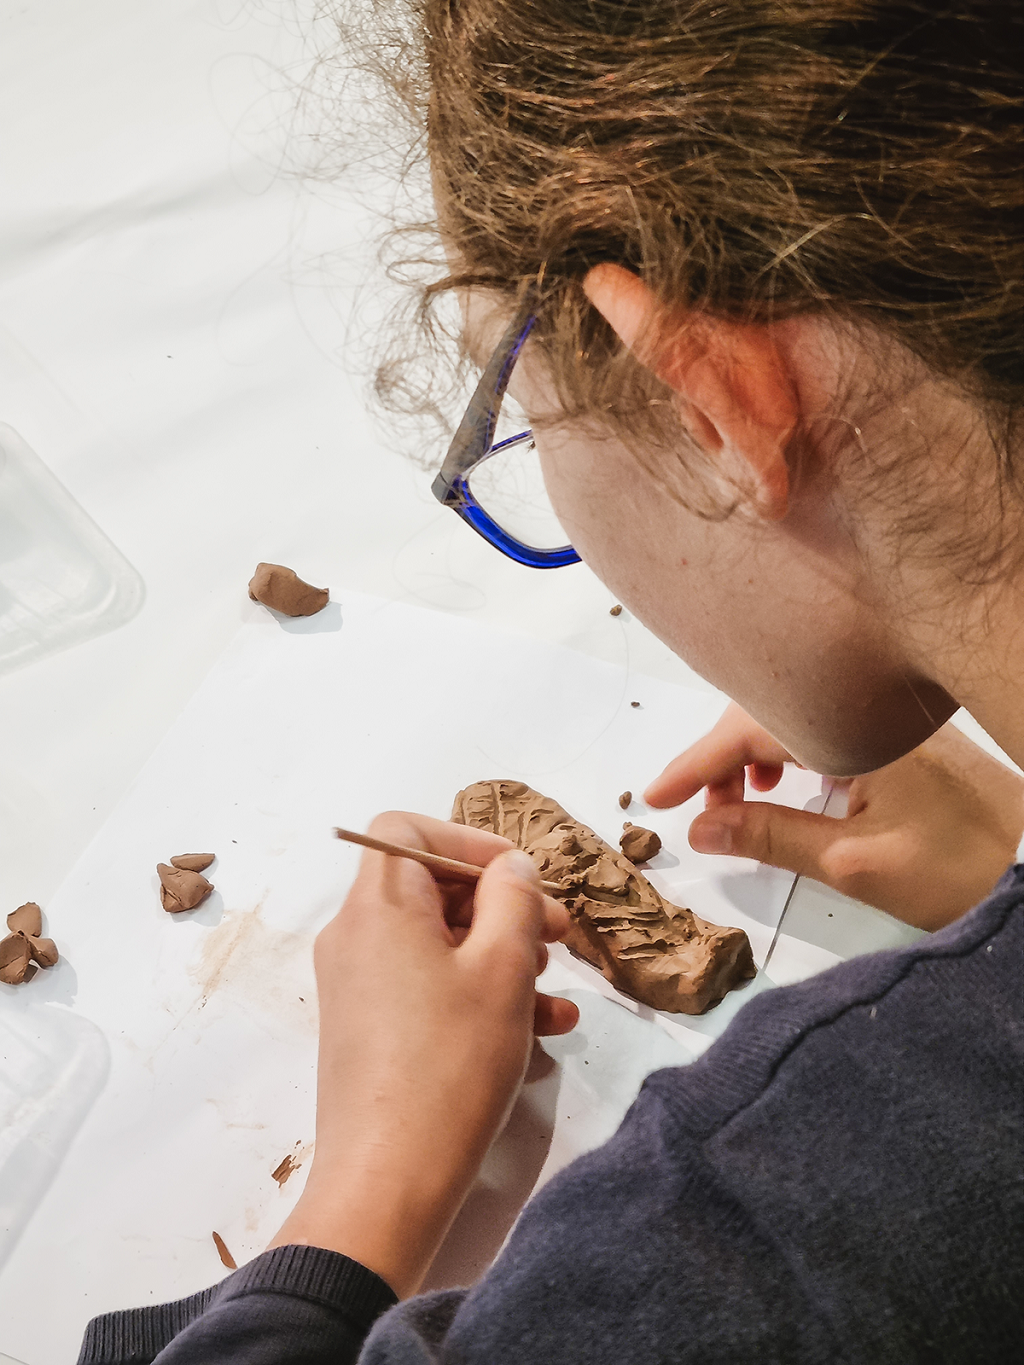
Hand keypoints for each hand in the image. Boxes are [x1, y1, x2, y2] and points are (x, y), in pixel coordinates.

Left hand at [268, 812, 577, 1296]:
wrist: (388, 1183)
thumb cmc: (449, 1063)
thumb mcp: (502, 969)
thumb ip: (514, 900)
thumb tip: (510, 868)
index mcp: (377, 906)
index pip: (407, 830)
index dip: (468, 839)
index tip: (521, 878)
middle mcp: (356, 937)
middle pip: (430, 887)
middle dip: (502, 904)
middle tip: (560, 935)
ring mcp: (359, 987)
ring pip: (438, 943)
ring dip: (503, 955)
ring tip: (555, 991)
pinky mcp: (371, 1031)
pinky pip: (429, 988)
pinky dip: (480, 994)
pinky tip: (542, 1031)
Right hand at [645, 703, 1023, 929]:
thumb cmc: (965, 869)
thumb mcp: (854, 864)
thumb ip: (771, 838)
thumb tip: (702, 829)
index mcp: (860, 730)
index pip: (752, 729)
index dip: (696, 764)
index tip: (656, 797)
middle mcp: (874, 712)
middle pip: (769, 710)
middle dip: (722, 759)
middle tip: (700, 813)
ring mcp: (894, 721)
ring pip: (795, 718)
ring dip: (754, 756)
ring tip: (742, 807)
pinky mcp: (907, 738)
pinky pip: (826, 728)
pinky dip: (790, 755)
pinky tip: (789, 789)